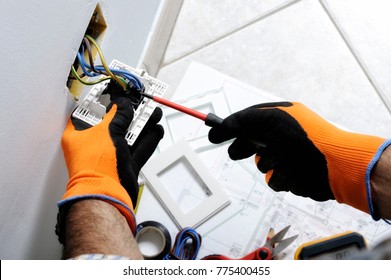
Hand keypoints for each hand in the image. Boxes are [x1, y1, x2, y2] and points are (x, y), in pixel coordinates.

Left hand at [58, 97, 162, 237]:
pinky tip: (156, 130)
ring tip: (154, 114)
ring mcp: (110, 156)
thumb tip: (123, 105)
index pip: (90, 112)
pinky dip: (148, 140)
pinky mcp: (125, 165)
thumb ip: (118, 116)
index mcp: (80, 135)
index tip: (116, 93)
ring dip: (143, 125)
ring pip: (129, 136)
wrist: (106, 195)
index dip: (103, 101)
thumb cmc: (96, 166)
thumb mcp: (107, 132)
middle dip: (130, 113)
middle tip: (141, 103)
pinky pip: (138, 149)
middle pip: (114, 123)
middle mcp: (94, 145)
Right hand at [209, 102, 385, 215]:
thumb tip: (220, 127)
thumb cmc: (305, 137)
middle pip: (250, 143)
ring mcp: (287, 157)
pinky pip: (273, 180)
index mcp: (279, 118)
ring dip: (268, 163)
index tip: (213, 135)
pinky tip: (291, 171)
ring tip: (282, 159)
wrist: (333, 165)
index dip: (230, 128)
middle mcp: (282, 136)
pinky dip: (280, 176)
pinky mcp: (291, 176)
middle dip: (243, 148)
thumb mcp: (269, 119)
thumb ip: (241, 121)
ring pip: (261, 164)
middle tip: (238, 152)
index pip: (247, 121)